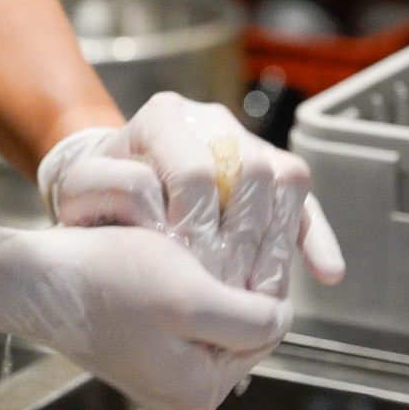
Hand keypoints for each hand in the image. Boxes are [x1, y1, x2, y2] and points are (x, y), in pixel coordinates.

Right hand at [0, 217, 291, 409]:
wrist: (33, 278)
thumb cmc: (104, 280)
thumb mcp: (190, 297)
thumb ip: (250, 319)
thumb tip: (281, 319)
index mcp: (197, 390)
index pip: (265, 332)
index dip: (271, 279)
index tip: (271, 231)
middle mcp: (179, 391)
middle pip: (239, 326)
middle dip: (243, 276)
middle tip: (247, 225)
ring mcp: (156, 373)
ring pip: (212, 315)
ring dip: (218, 274)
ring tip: (216, 233)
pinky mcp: (136, 350)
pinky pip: (182, 314)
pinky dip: (187, 281)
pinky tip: (180, 250)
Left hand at [37, 92, 344, 296]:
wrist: (109, 183)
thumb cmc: (94, 194)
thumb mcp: (82, 192)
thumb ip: (107, 194)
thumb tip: (156, 221)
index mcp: (164, 117)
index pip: (195, 172)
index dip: (194, 226)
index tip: (185, 269)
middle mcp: (210, 121)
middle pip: (249, 172)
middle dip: (242, 239)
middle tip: (230, 291)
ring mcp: (245, 140)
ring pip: (284, 177)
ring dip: (279, 240)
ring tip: (265, 293)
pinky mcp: (270, 167)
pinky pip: (303, 198)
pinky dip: (314, 236)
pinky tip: (326, 273)